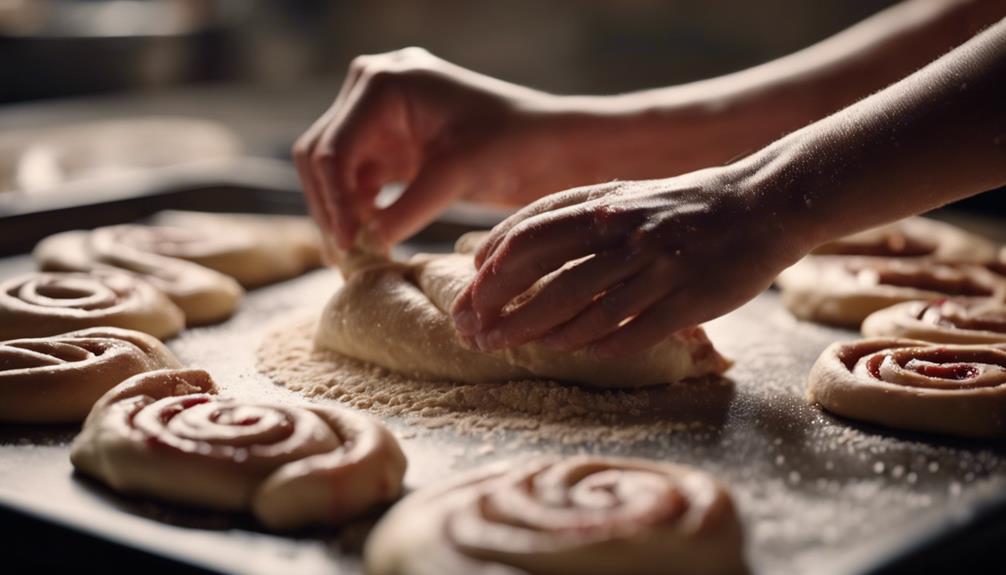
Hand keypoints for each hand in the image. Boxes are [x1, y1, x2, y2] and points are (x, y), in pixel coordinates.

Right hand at [293, 48, 588, 248]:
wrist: (550, 144)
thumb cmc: (514, 145)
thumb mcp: (456, 176)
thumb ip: (405, 210)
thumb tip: (364, 247)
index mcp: (384, 84)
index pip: (333, 148)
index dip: (333, 201)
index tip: (347, 245)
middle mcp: (373, 90)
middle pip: (322, 156)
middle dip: (331, 207)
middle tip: (346, 257)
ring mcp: (381, 116)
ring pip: (335, 170)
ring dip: (342, 211)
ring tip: (357, 257)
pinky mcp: (393, 142)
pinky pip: (359, 179)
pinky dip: (361, 209)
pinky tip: (372, 241)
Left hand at [451, 165, 807, 356]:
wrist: (764, 203)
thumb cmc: (684, 205)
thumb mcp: (624, 195)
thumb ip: (575, 215)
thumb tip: (512, 245)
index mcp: (605, 201)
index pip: (532, 230)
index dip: (493, 261)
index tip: (470, 287)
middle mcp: (624, 231)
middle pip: (546, 271)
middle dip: (500, 302)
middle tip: (470, 329)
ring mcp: (656, 265)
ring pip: (583, 304)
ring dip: (537, 330)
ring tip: (505, 347)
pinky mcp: (688, 297)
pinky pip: (634, 328)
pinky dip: (600, 343)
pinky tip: (577, 354)